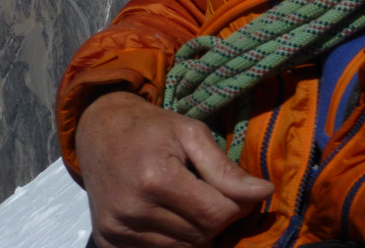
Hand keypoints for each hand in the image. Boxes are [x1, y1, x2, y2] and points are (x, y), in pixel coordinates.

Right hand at [75, 91, 273, 247]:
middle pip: (201, 235)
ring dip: (197, 230)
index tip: (242, 191)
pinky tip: (171, 213)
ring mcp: (117, 229)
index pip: (215, 214)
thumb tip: (264, 193)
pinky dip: (174, 238)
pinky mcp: (108, 240)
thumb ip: (225, 168)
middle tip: (214, 192)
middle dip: (218, 217)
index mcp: (155, 178)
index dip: (238, 206)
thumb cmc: (151, 127)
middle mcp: (133, 209)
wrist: (100, 130)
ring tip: (192, 200)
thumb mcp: (191, 133)